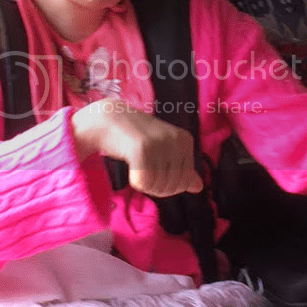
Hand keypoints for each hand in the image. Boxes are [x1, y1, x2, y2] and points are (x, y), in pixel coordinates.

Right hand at [71, 98, 202, 196]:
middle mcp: (175, 139)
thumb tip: (199, 187)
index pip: (184, 182)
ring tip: (135, 165)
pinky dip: (134, 181)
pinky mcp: (141, 148)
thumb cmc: (136, 136)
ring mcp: (159, 143)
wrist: (107, 119)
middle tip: (142, 170)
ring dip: (144, 184)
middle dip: (156, 188)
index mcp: (185, 140)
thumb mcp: (163, 150)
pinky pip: (143, 183)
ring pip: (157, 186)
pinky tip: (130, 166)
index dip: (167, 185)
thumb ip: (181, 168)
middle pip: (172, 186)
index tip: (154, 169)